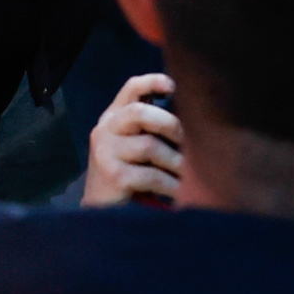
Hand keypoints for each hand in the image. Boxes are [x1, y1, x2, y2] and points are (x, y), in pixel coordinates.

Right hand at [81, 74, 182, 207]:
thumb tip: (191, 117)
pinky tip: (178, 191)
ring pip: (150, 146)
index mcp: (113, 117)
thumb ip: (151, 128)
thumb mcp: (135, 145)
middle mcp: (105, 130)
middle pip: (141, 112)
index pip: (131, 88)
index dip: (153, 82)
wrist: (102, 211)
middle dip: (171, 125)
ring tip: (187, 174)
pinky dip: (170, 184)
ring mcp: (106, 153)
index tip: (174, 86)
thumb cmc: (128, 174)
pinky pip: (151, 174)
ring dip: (175, 161)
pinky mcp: (113, 176)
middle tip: (189, 143)